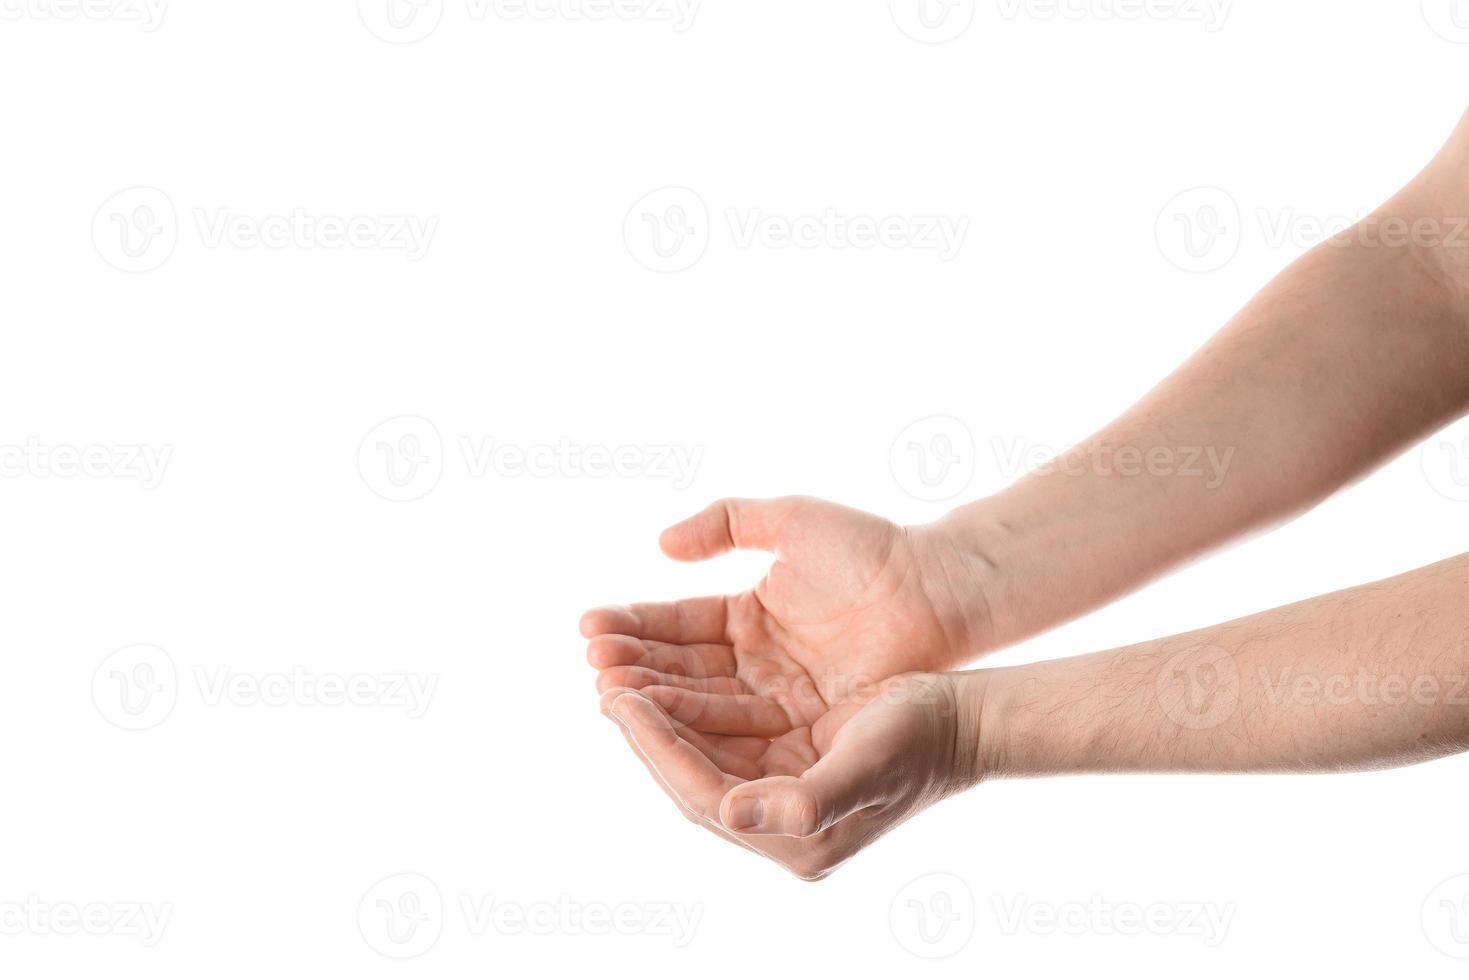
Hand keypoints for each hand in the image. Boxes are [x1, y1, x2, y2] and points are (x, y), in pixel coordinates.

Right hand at [581, 496, 994, 735]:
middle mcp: (756, 661)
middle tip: (591, 664)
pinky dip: (695, 722)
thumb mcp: (790, 521)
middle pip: (680, 667)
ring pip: (702, 700)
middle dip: (632, 666)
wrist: (939, 590)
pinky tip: (656, 714)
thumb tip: (661, 543)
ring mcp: (777, 696)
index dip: (634, 625)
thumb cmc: (871, 550)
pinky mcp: (801, 724)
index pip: (678, 624)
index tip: (590, 627)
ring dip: (654, 696)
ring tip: (608, 689)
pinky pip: (738, 726)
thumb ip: (724, 523)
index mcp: (748, 615)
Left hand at [598, 671, 983, 879]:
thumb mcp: (868, 767)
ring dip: (662, 717)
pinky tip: (665, 679)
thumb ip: (807, 800)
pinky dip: (690, 709)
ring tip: (620, 675)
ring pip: (701, 754)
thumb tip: (732, 812)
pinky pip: (721, 737)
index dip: (657, 750)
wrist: (964, 722)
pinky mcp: (786, 763)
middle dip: (648, 732)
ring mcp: (782, 792)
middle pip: (693, 778)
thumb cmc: (923, 742)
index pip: (703, 796)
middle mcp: (781, 823)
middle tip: (605, 683)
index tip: (619, 701)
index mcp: (796, 839)